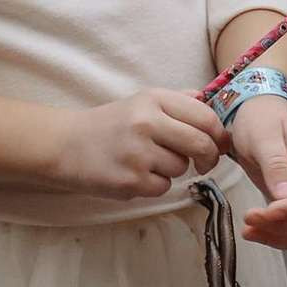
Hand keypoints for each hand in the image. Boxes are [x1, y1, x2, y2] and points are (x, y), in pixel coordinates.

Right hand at [54, 87, 229, 199]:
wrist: (66, 145)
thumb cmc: (112, 124)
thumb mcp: (143, 101)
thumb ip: (179, 101)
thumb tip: (212, 104)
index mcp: (154, 100)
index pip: (205, 116)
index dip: (219, 133)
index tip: (220, 142)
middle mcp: (147, 123)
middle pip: (200, 144)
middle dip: (209, 157)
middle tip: (205, 162)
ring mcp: (138, 154)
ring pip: (182, 168)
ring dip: (174, 169)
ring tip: (149, 161)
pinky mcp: (130, 181)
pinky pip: (163, 186)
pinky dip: (155, 184)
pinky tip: (136, 173)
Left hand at [229, 95, 286, 249]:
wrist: (259, 112)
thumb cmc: (262, 119)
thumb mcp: (264, 136)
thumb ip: (276, 165)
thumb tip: (286, 197)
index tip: (263, 213)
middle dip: (283, 226)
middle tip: (250, 219)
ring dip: (278, 236)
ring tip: (248, 229)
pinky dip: (274, 236)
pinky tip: (252, 230)